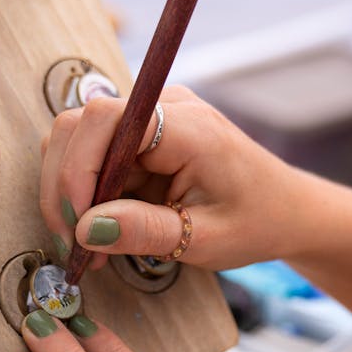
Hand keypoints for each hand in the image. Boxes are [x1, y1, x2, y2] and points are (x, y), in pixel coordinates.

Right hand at [40, 86, 310, 270]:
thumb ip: (146, 231)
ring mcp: (152, 116)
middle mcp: (166, 107)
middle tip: (74, 245)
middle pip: (80, 125)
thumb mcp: (205, 239)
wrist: (286, 211)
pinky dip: (86, 192)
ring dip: (70, 191)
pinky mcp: (143, 135)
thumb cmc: (257, 222)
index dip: (76, 169)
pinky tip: (100, 230)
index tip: (76, 225)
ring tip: (87, 244)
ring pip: (78, 139)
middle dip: (64, 186)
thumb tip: (86, 230)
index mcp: (189, 126)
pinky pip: (94, 153)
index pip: (104, 120)